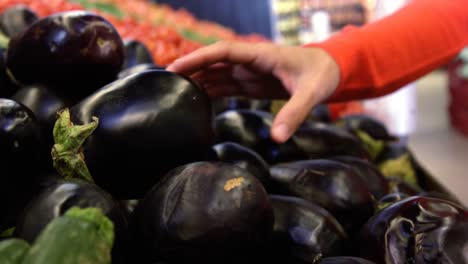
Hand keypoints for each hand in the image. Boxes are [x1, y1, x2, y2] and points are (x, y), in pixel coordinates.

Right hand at [167, 41, 339, 142]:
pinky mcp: (251, 83)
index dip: (198, 58)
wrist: (330, 70)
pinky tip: (196, 100)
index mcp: (259, 55)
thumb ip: (294, 113)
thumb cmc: (321, 75)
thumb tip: (277, 138)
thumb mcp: (310, 93)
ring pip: (216, 74)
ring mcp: (249, 72)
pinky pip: (225, 86)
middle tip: (163, 82)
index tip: (176, 68)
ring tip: (173, 93)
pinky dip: (210, 91)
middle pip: (212, 62)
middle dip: (190, 69)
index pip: (221, 52)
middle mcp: (249, 62)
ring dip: (197, 81)